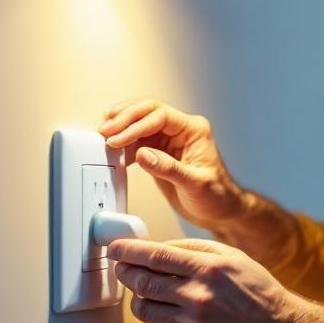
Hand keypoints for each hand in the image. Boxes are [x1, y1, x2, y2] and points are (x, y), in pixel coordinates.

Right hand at [98, 99, 244, 230]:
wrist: (220, 211)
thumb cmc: (217, 197)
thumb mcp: (195, 185)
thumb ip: (168, 168)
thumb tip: (143, 154)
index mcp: (194, 130)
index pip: (159, 116)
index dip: (135, 125)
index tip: (117, 139)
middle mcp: (181, 130)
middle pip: (147, 111)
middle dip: (124, 119)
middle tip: (105, 131)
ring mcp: (169, 139)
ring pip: (139, 122)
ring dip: (121, 127)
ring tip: (103, 136)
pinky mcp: (159, 151)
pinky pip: (137, 139)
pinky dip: (123, 142)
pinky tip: (113, 150)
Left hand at [110, 237, 300, 322]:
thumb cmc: (259, 293)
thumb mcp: (233, 257)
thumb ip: (196, 248)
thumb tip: (161, 248)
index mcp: (208, 268)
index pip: (155, 256)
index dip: (128, 251)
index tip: (115, 249)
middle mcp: (198, 295)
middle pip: (142, 283)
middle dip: (125, 274)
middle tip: (123, 270)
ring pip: (144, 310)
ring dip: (141, 300)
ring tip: (151, 295)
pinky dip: (162, 322)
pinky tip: (177, 316)